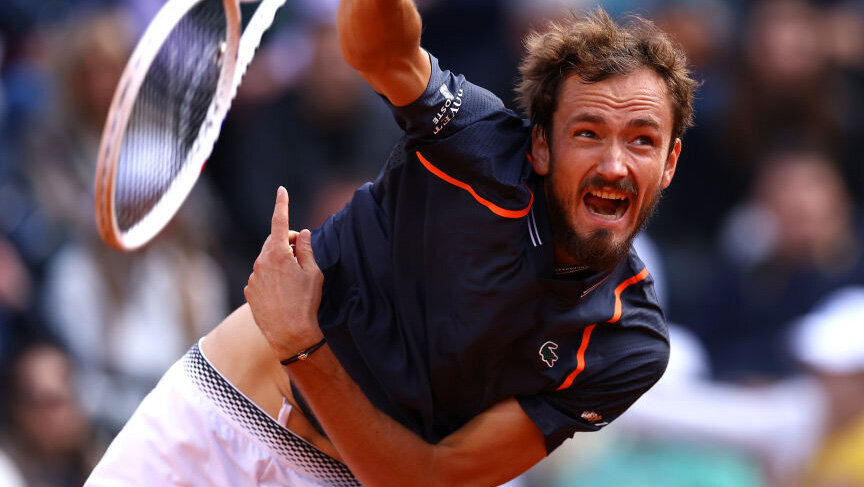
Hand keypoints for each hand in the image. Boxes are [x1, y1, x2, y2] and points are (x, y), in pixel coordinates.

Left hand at [244, 186, 323, 359]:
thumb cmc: (306, 303)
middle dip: (287, 243)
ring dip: (279, 263)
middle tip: (302, 256)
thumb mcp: (313, 273)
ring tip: (294, 282)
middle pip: (273, 241)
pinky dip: (271, 278)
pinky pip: (261, 276)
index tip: (282, 191)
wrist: (291, 335)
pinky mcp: (249, 291)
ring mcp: (253, 278)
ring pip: (267, 260)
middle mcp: (260, 262)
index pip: (279, 221)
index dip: (282, 204)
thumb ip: (306, 249)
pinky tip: (283, 293)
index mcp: (277, 253)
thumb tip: (301, 233)